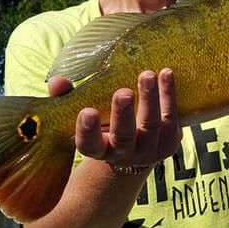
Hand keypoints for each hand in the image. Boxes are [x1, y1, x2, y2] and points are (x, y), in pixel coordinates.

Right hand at [47, 69, 181, 166]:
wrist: (137, 150)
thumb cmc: (103, 125)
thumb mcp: (85, 115)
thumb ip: (68, 98)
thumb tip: (57, 82)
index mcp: (99, 149)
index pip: (89, 145)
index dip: (88, 131)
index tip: (87, 112)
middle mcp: (124, 154)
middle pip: (124, 137)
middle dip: (123, 114)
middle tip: (123, 92)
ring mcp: (150, 149)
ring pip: (151, 125)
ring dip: (150, 99)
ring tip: (147, 75)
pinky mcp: (171, 140)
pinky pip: (171, 116)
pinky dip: (168, 94)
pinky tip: (166, 73)